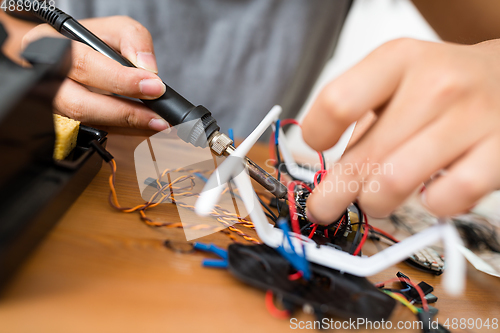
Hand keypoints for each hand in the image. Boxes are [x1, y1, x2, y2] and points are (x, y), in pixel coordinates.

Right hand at [22, 16, 168, 130]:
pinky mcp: (58, 120)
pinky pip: (89, 131)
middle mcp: (43, 76)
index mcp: (49, 43)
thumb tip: (147, 69)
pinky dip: (118, 130)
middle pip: (79, 104)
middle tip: (157, 115)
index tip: (154, 87)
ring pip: (84, 122)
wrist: (66, 55)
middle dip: (124, 112)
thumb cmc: (90, 41)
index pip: (85, 66)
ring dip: (123, 125)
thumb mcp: (115, 28)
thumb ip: (134, 40)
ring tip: (154, 122)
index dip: (121, 80)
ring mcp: (47, 103)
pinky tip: (139, 126)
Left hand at [302, 38, 499, 222]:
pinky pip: (446, 199)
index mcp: (398, 60)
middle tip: (324, 207)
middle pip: (363, 156)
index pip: (337, 103)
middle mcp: (435, 84)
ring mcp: (471, 117)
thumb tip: (326, 173)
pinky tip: (429, 194)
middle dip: (333, 195)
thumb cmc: (443, 83)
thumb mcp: (396, 79)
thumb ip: (360, 119)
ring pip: (396, 183)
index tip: (317, 147)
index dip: (316, 134)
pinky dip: (430, 206)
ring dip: (376, 203)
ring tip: (376, 200)